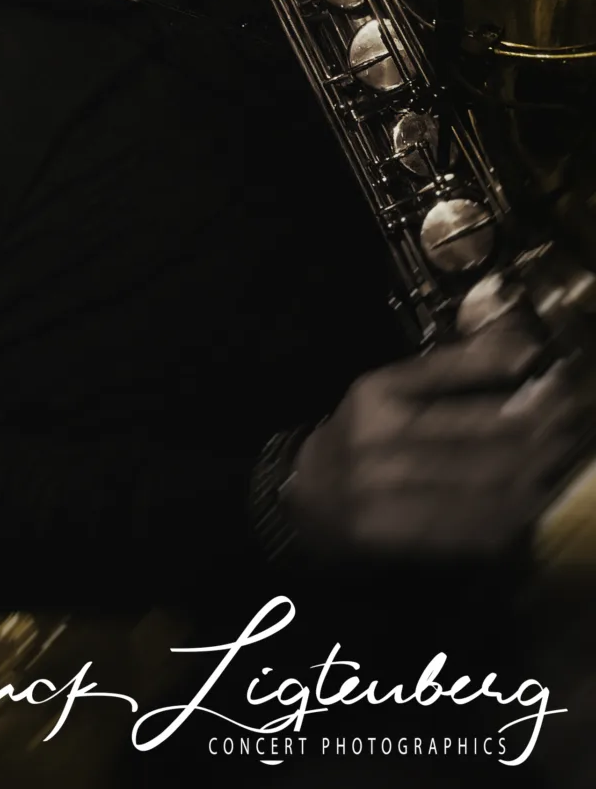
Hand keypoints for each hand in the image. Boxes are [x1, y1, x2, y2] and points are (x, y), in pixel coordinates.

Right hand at [287, 329, 594, 562]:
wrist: (307, 499)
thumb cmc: (362, 437)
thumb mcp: (390, 391)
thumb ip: (451, 371)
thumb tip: (521, 345)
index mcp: (375, 393)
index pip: (450, 373)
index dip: (505, 369)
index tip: (550, 368)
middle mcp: (374, 437)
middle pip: (481, 434)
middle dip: (539, 427)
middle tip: (571, 417)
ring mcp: (378, 488)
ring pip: (483, 482)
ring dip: (536, 471)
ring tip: (561, 456)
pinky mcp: (388, 531)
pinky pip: (467, 525)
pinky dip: (511, 515)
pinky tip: (532, 500)